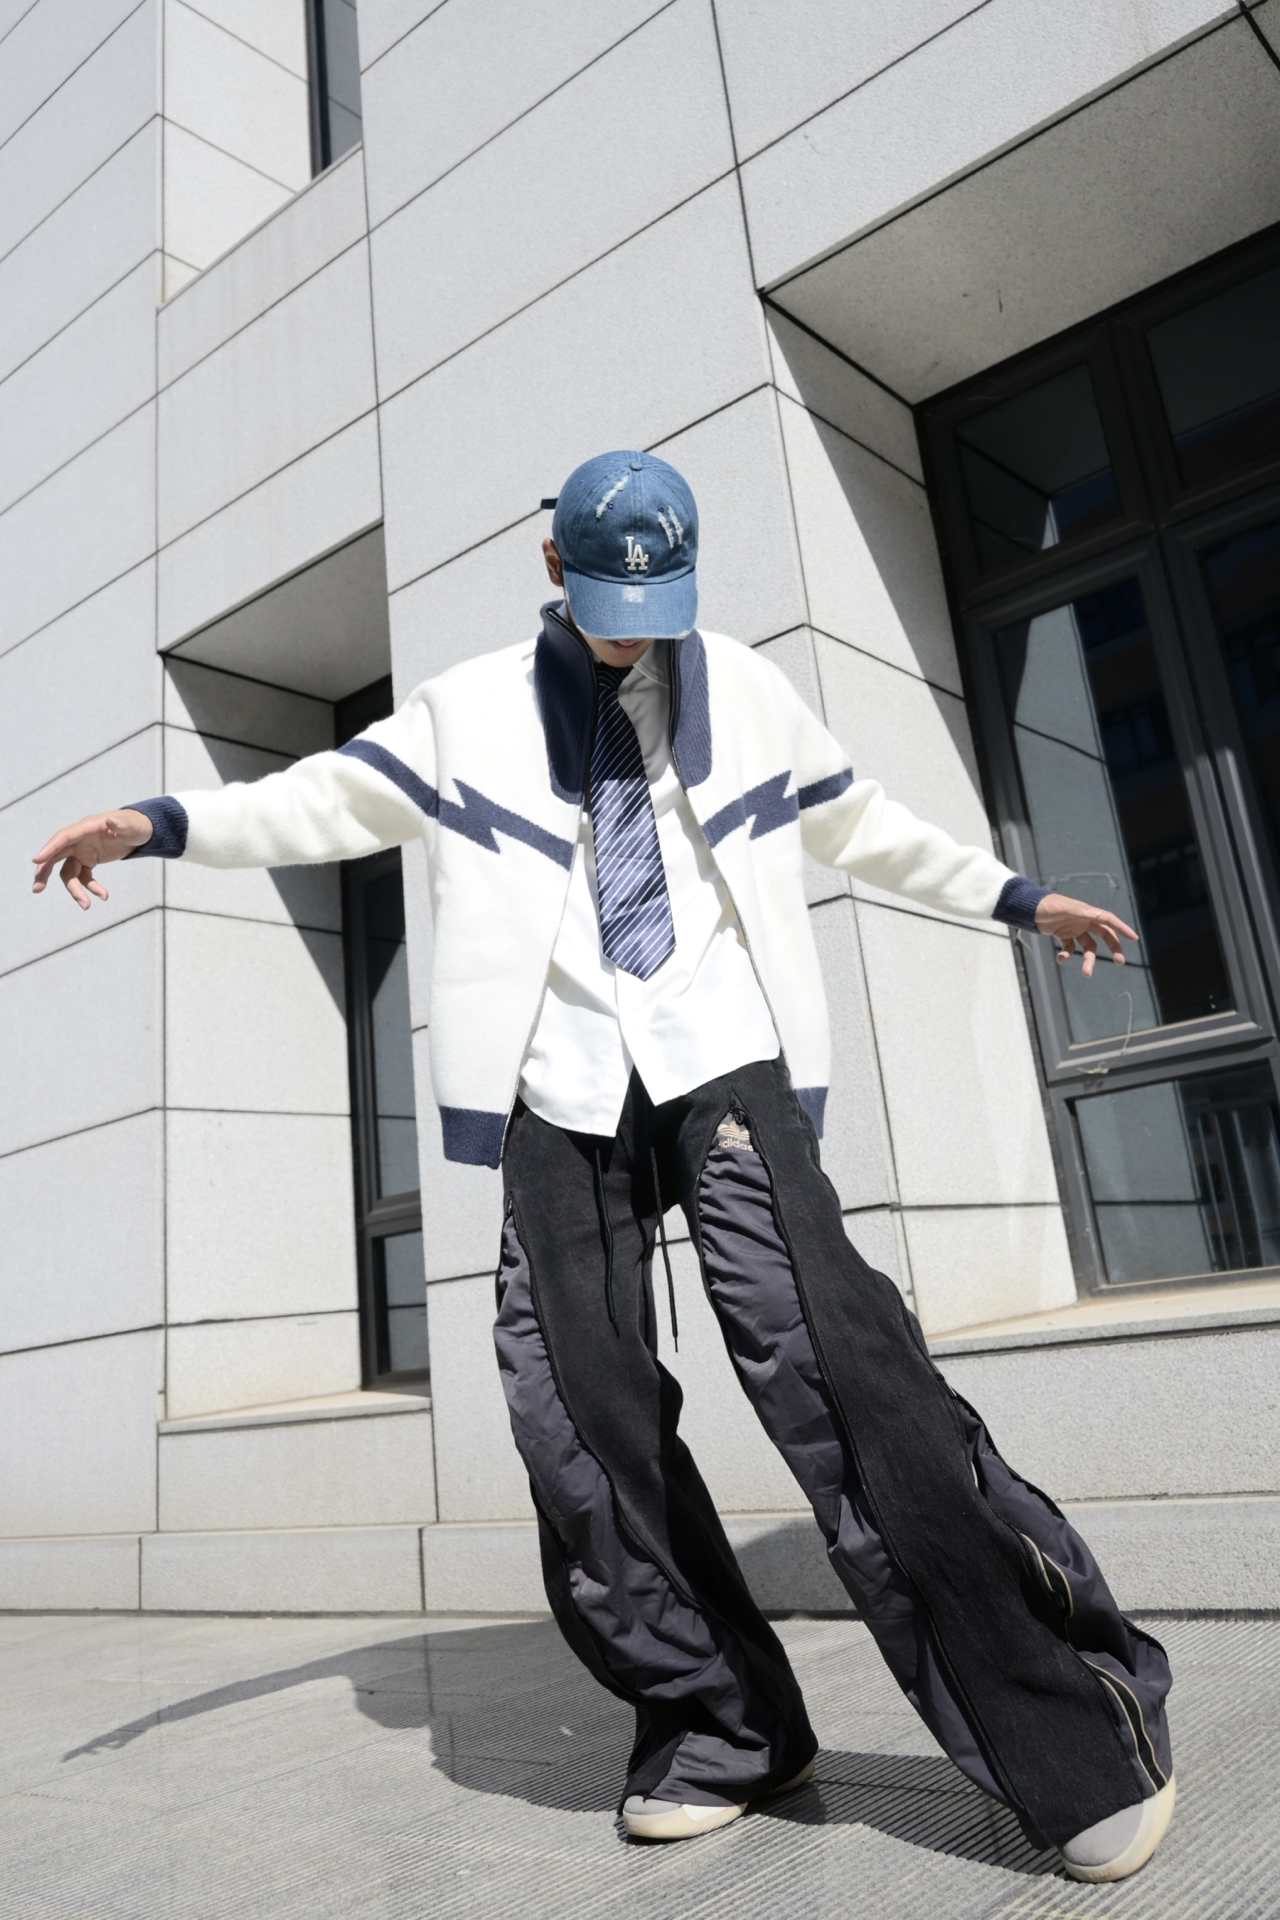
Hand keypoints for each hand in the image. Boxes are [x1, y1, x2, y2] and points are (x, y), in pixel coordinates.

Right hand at [31, 809, 152, 909]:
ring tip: (87, 906)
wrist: (141, 831)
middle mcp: (79, 839)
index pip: (63, 837)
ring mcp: (82, 850)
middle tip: (37, 889)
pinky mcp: (88, 860)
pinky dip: (90, 888)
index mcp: (86, 827)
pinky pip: (83, 877)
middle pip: (55, 855)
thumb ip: (123, 825)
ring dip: (75, 890)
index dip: (50, 848)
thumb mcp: (134, 826)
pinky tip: (104, 896)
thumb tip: (110, 821)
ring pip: (69, 872)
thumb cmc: (136, 825)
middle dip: (44, 871)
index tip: (37, 860)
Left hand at [1034, 892, 1137, 977]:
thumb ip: (1078, 911)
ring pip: (1088, 946)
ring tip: (1087, 974)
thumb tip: (1095, 914)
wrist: (1029, 908)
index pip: (1108, 920)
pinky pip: (1070, 949)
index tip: (1133, 938)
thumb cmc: (1047, 905)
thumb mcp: (1061, 907)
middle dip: (1113, 948)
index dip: (1122, 928)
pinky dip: (1067, 955)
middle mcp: (1084, 921)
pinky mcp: (1064, 935)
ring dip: (1089, 960)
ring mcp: (1075, 929)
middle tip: (1120, 961)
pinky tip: (1060, 959)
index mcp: (1087, 912)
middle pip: (1104, 935)